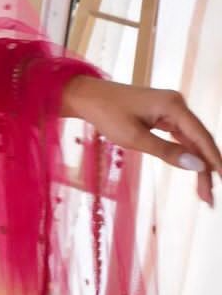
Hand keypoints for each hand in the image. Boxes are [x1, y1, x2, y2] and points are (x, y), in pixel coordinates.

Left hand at [62, 75, 220, 207]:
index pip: (201, 136)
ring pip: (191, 141)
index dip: (215, 159)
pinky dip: (185, 154)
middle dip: (206, 169)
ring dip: (197, 164)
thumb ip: (166, 152)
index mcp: (173, 105)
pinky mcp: (163, 115)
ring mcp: (171, 109)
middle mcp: (177, 104)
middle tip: (208, 198)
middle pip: (199, 140)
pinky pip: (180, 137)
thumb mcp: (134, 138)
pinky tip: (193, 171)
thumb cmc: (106, 114)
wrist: (86, 96)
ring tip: (203, 192)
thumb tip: (197, 166)